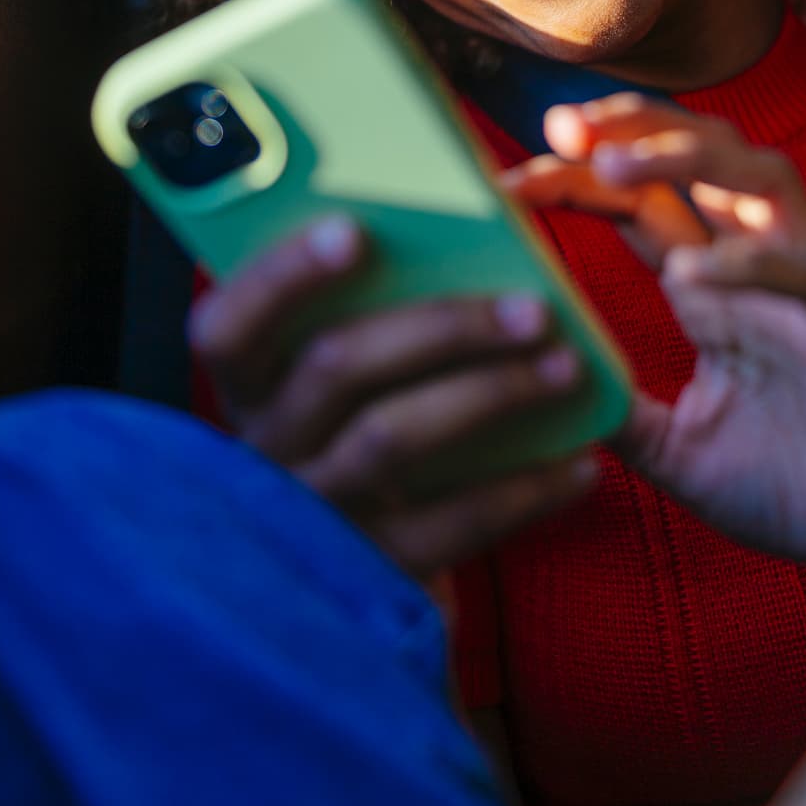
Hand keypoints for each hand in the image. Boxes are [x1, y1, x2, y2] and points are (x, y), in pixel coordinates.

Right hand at [188, 218, 596, 580]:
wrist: (368, 582)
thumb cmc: (370, 429)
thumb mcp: (347, 373)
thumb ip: (372, 309)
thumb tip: (462, 223)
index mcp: (249, 385)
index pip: (227, 326)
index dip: (284, 274)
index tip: (355, 230)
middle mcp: (264, 449)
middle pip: (336, 366)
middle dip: (444, 326)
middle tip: (534, 308)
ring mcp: (313, 517)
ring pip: (392, 439)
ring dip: (491, 393)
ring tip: (565, 367)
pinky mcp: (371, 574)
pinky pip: (448, 527)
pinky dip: (522, 492)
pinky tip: (578, 463)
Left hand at [504, 95, 805, 608]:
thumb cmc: (793, 491)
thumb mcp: (679, 452)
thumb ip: (621, 411)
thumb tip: (538, 388)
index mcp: (712, 288)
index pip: (638, 204)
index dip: (576, 177)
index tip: (506, 183)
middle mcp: (758, 267)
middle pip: (699, 157)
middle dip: (630, 130)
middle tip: (561, 125)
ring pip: (760, 178)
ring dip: (687, 157)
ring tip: (611, 165)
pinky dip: (748, 263)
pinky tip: (691, 270)